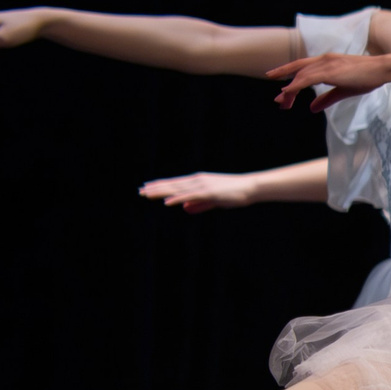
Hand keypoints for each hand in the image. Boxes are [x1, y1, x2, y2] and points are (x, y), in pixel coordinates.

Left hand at [139, 172, 257, 212]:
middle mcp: (197, 181)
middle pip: (172, 185)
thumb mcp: (213, 199)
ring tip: (147, 194)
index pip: (175, 183)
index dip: (160, 185)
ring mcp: (202, 186)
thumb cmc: (234, 193)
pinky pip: (189, 196)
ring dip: (161, 192)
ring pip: (177, 189)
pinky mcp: (208, 192)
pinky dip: (177, 199)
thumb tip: (183, 208)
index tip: (147, 187)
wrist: (250, 187)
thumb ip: (198, 204)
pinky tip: (166, 202)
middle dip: (155, 188)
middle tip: (140, 191)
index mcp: (198, 181)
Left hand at [270, 52, 390, 109]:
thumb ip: (327, 99)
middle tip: (279, 101)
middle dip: (287, 88)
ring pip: (300, 76)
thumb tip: (312, 108)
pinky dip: (295, 86)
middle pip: (298, 72)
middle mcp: (323, 60)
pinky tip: (288, 92)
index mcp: (326, 62)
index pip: (302, 67)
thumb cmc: (367, 77)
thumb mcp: (343, 90)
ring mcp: (326, 64)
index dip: (288, 74)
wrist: (382, 69)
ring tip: (283, 103)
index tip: (280, 87)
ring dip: (289, 90)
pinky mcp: (329, 71)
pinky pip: (306, 79)